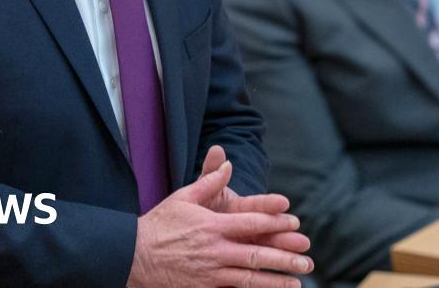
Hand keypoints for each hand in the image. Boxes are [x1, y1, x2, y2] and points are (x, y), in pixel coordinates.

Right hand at [126, 157, 312, 287]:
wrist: (131, 256)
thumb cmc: (159, 224)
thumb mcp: (183, 197)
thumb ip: (208, 181)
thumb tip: (227, 162)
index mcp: (213, 225)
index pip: (251, 222)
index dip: (276, 222)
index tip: (294, 223)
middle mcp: (215, 251)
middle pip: (257, 255)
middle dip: (285, 258)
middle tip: (307, 262)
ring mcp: (210, 273)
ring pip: (249, 279)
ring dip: (275, 282)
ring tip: (296, 284)